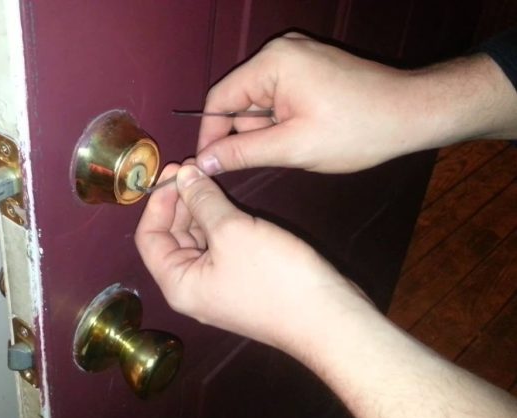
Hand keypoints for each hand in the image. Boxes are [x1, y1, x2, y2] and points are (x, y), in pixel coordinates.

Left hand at [135, 163, 370, 354]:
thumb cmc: (274, 277)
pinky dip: (219, 222)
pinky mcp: (241, 280)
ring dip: (199, 209)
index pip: (148, 238)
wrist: (329, 318)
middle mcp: (191, 288)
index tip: (173, 172)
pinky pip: (219, 247)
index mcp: (177, 283)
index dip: (157, 202)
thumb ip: (203, 200)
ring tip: (209, 177)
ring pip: (197, 240)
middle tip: (193, 167)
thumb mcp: (232, 231)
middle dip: (179, 202)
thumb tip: (183, 175)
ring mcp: (217, 285)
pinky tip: (227, 199)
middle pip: (171, 238)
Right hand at [196, 33, 516, 174]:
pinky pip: (279, 95)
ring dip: (270, 128)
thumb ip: (242, 152)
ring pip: (260, 101)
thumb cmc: (359, 130)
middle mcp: (281, 51)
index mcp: (272, 63)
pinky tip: (306, 133)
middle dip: (249, 132)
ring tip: (299, 144)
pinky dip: (284, 118)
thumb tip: (205, 162)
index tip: (209, 165)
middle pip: (239, 99)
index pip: (219, 99)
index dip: (211, 135)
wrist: (413, 113)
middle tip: (274, 156)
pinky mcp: (310, 66)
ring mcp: (298, 56)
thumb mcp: (293, 148)